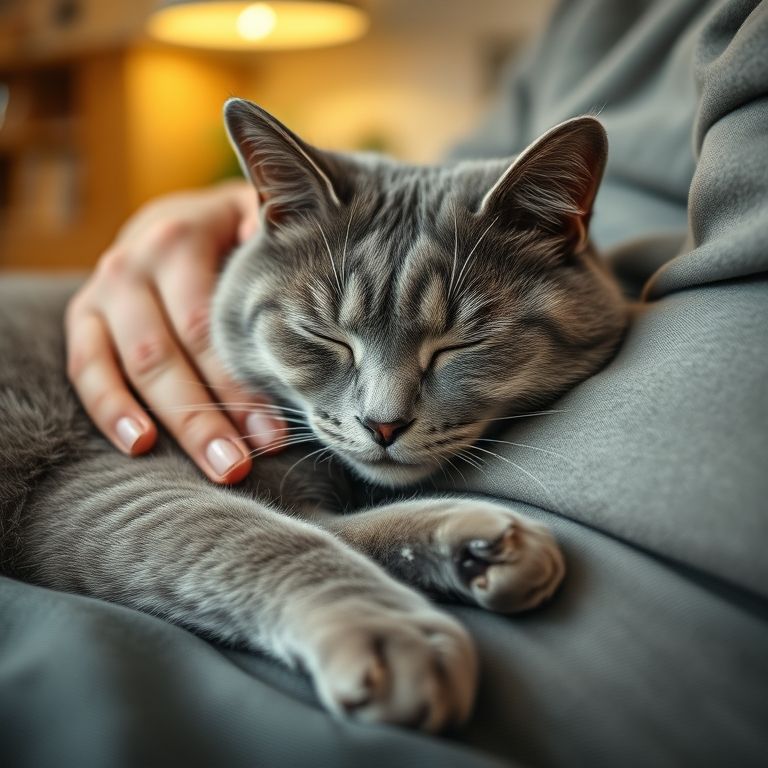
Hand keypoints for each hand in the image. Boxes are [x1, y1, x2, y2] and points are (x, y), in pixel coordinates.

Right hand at [65, 181, 285, 483]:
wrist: (175, 217)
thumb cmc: (233, 233)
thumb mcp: (255, 222)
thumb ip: (273, 244)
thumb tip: (309, 281)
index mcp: (179, 238)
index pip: (207, 323)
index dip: (239, 381)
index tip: (272, 432)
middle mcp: (132, 264)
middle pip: (168, 352)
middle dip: (209, 415)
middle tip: (242, 463)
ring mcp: (102, 292)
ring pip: (134, 367)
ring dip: (176, 423)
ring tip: (216, 465)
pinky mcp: (83, 317)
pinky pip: (85, 368)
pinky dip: (109, 409)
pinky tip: (139, 445)